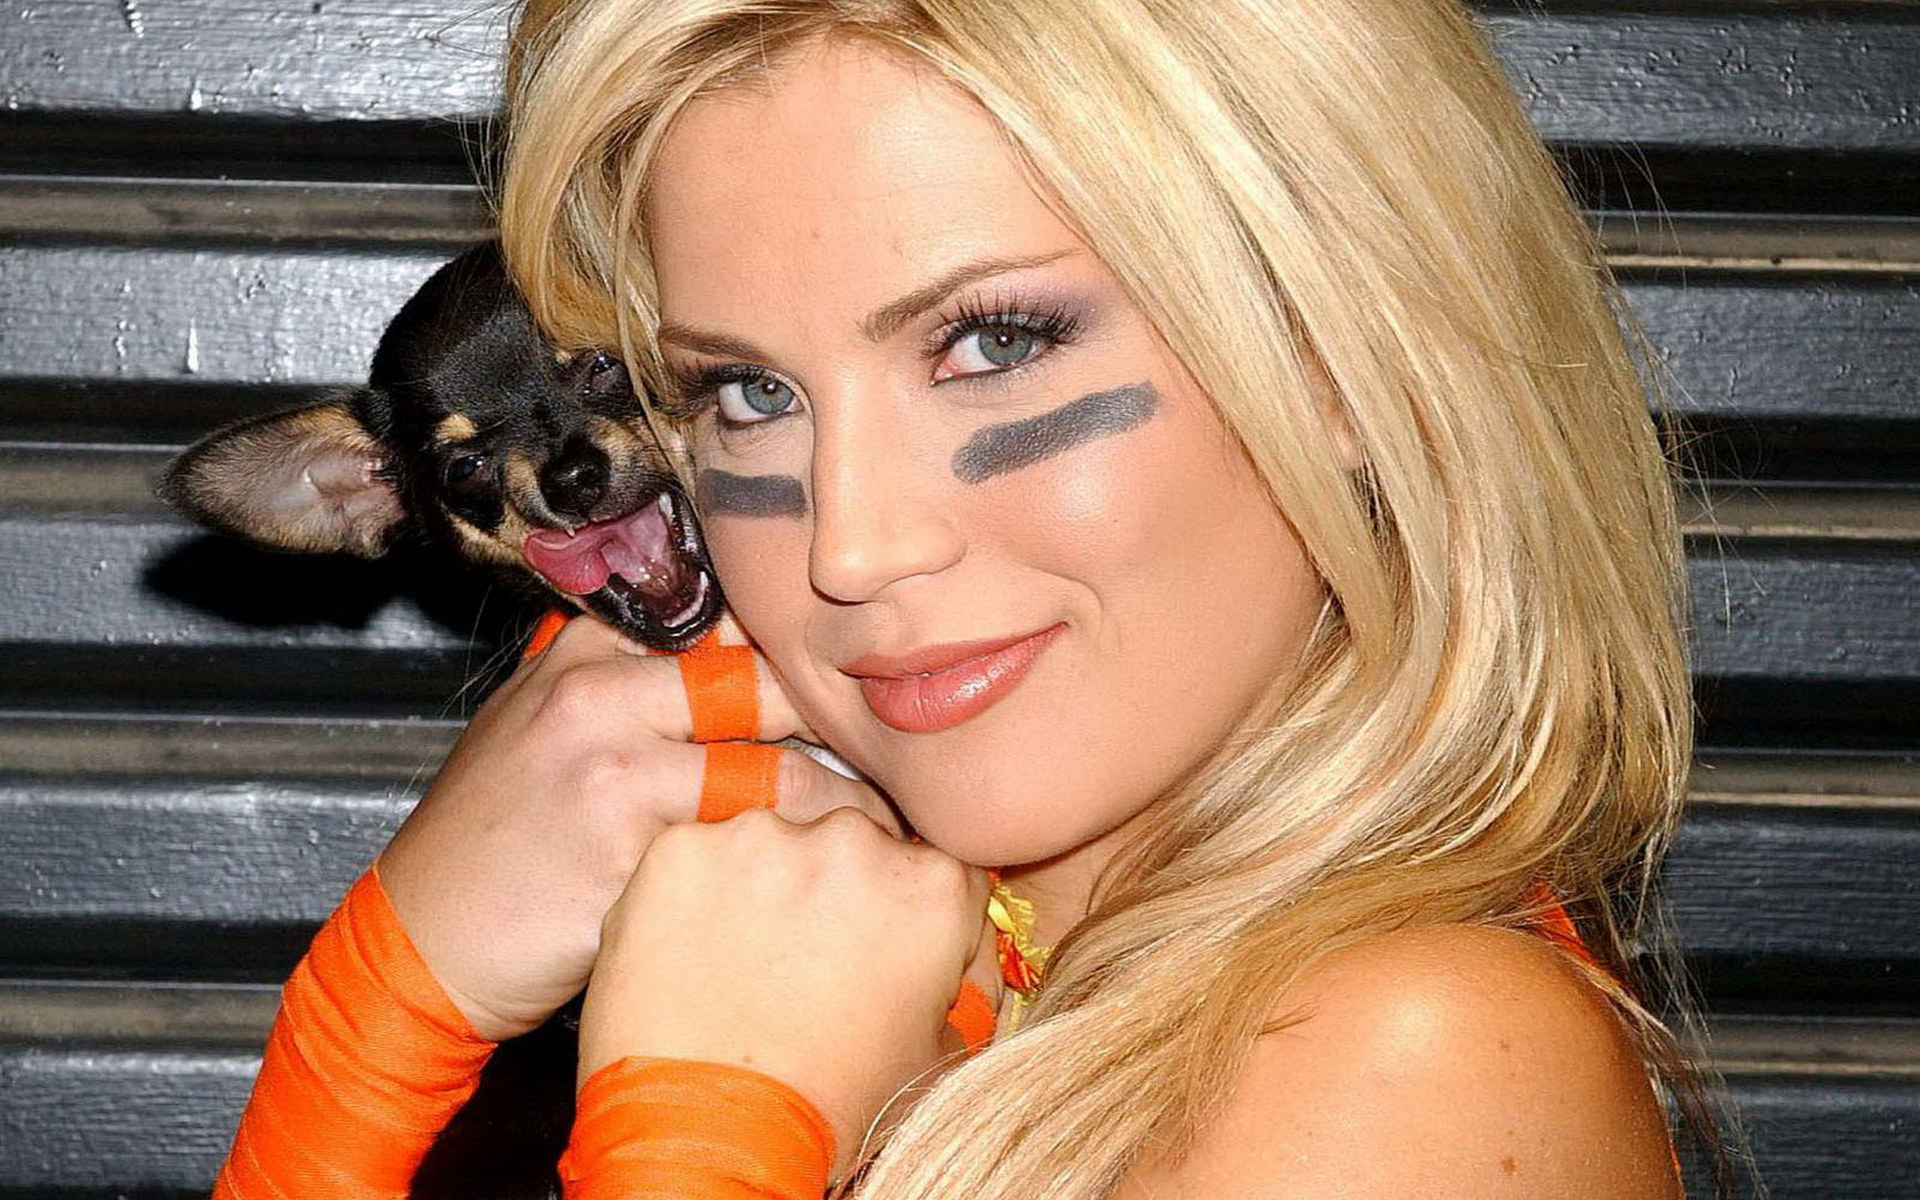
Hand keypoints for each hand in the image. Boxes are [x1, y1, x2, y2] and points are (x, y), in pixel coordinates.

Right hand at [376, 616, 901, 1040]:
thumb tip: (734, 655)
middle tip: (894, 751)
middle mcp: (597, 695)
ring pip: (775, 766)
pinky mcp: (629, 846)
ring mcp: (612, 767)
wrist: (418, 946)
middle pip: (762, 678)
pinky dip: (799, 860)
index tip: (851, 679)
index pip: (720, 617)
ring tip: (887, 827)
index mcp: (581, 656)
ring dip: (842, 805)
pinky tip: (832, 878)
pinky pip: (748, 842)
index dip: (795, 650)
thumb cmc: (492, 847)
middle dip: (837, 719)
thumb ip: (623, 683)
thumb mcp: (537, 731)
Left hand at [579, 807, 1003, 1179]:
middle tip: (804, 967)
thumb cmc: (828, 1110)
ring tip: (741, 969)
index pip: (932, 873)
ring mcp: (759, 839)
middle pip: (850, 846)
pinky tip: (694, 959)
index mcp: (930, 886)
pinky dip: (694, 899)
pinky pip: (696, 859)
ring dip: (762, 890)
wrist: (708, 1141)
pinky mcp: (680, 850)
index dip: (904, 916)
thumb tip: (963, 967)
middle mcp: (851, 841)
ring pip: (770, 845)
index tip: (877, 951)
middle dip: (832, 895)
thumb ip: (960, 989)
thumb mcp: (934, 1059)